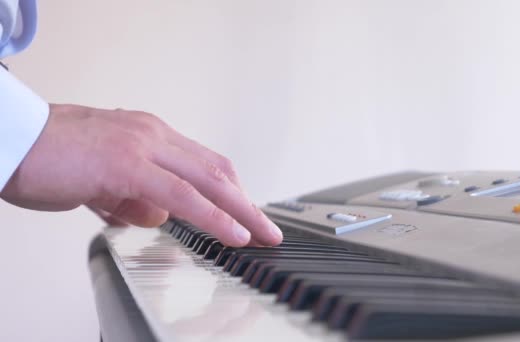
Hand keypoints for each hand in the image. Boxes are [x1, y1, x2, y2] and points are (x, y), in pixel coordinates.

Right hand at [0, 104, 282, 246]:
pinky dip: (213, 215)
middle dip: (247, 202)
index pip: (204, 164)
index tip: (248, 213)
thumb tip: (157, 216)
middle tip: (269, 228)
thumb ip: (131, 197)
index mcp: (148, 136)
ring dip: (241, 210)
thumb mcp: (100, 181)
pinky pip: (182, 195)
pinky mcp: (127, 165)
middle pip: (216, 171)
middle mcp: (153, 135)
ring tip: (262, 235)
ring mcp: (142, 147)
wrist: (8, 138)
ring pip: (208, 180)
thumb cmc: (47, 157)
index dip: (231, 191)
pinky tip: (234, 232)